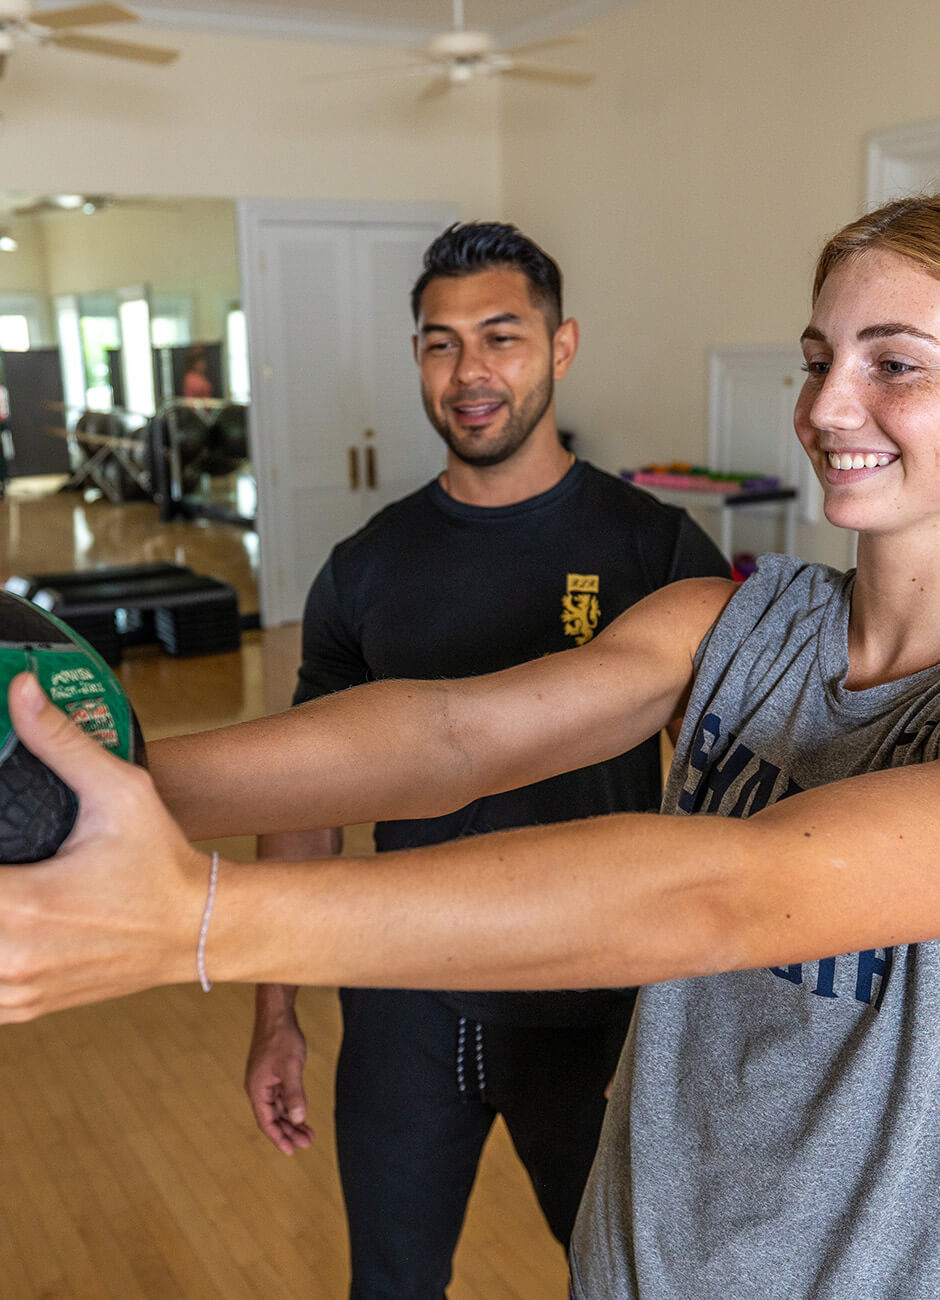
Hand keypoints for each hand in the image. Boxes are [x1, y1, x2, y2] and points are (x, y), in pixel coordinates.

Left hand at [0, 673, 206, 1020]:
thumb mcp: (119, 791)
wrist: (200, 929)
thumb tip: (22, 693)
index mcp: (22, 906)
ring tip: (8, 878)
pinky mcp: (22, 1007)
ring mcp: (15, 991)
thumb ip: (60, 741)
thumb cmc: (162, 865)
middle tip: (4, 854)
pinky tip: (4, 922)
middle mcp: (11, 958)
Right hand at [245, 990, 313, 1154]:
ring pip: (277, 1107)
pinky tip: (301, 1114)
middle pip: (272, 1117)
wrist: (277, 1014)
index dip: (279, 1137)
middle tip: (307, 1143)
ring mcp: (265, 1080)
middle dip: (289, 1131)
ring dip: (291, 1120)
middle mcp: (258, 1087)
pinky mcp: (272, 1073)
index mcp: (257, 1089)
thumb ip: (295, 1094)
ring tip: (308, 1134)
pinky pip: (281, 1096)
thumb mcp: (291, 1067)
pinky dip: (291, 1106)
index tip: (291, 1151)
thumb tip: (298, 1119)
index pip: (266, 1121)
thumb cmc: (281, 1038)